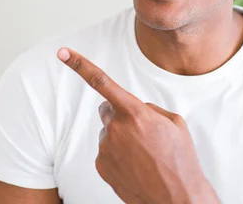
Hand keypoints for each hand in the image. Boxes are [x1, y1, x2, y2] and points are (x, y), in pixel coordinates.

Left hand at [57, 47, 219, 203]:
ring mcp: (106, 148)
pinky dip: (117, 154)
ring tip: (143, 154)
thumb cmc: (181, 159)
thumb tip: (134, 109)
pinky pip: (106, 150)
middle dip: (119, 114)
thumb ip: (148, 108)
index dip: (79, 65)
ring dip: (121, 137)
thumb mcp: (174, 122)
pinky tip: (135, 165)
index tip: (62, 52)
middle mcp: (116, 129)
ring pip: (108, 132)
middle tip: (141, 131)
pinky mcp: (101, 165)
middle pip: (107, 109)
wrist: (177, 199)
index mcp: (135, 113)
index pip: (102, 82)